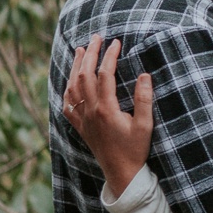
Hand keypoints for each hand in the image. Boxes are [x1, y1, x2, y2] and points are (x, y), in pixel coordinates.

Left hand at [62, 35, 153, 198]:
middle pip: (84, 75)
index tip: (116, 42)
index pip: (104, 74)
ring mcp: (82, 119)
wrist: (121, 174)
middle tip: (96, 37)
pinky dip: (67, 88)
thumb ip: (144, 100)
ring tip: (80, 50)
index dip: (109, 55)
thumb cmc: (135, 150)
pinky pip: (67, 104)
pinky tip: (70, 81)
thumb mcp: (145, 126)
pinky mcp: (80, 126)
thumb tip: (144, 75)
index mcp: (106, 109)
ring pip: (73, 87)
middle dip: (89, 53)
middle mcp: (90, 111)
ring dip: (75, 66)